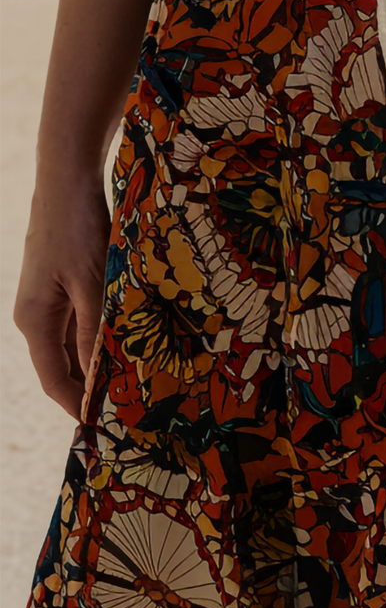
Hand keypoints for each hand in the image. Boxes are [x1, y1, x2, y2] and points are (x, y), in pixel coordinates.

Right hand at [13, 174, 111, 418]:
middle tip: (124, 410)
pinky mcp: (62, 282)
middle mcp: (36, 314)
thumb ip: (96, 328)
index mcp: (35, 320)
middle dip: (89, 387)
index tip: (102, 426)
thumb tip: (100, 373)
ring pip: (72, 343)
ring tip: (128, 382)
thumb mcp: (93, 282)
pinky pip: (79, 321)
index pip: (54, 378)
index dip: (76, 404)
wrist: (66, 181)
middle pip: (62, 364)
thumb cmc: (79, 229)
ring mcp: (47, 298)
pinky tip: (123, 342)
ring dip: (96, 362)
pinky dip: (98, 336)